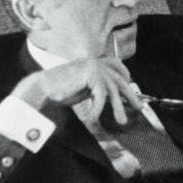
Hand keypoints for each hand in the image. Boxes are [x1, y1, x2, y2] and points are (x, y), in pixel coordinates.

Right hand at [11, 57, 142, 124]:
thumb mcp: (86, 88)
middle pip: (119, 79)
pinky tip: (94, 118)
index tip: (131, 86)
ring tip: (122, 121)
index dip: (125, 74)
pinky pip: (101, 94)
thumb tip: (116, 96)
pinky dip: (98, 107)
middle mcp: (95, 61)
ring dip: (117, 107)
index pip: (116, 65)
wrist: (42, 87)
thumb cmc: (61, 90)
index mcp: (94, 62)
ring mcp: (93, 66)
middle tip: (139, 108)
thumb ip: (99, 88)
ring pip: (113, 89)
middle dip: (130, 95)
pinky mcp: (90, 74)